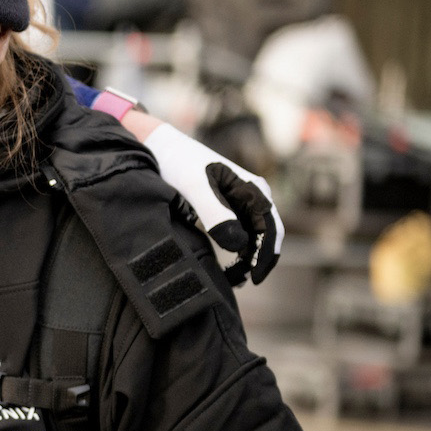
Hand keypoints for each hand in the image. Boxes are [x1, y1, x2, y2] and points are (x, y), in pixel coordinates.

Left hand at [134, 120, 284, 284]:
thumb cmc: (178, 163)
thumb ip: (217, 214)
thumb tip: (239, 244)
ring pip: (253, 238)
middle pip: (265, 236)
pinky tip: (226, 269)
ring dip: (246, 260)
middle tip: (239, 282)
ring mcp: (240, 203)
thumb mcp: (196, 187)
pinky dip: (236, 253)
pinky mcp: (225, 210)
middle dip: (256, 261)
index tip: (255, 277)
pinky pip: (239, 235)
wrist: (160, 148)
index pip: (271, 229)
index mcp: (253, 189)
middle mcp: (253, 196)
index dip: (266, 256)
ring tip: (231, 280)